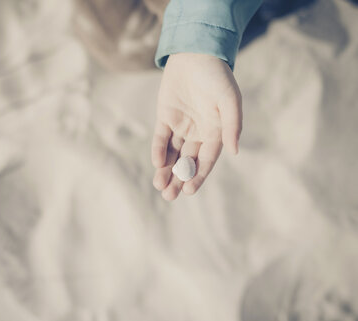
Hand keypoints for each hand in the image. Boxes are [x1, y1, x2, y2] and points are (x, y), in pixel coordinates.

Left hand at [151, 53, 241, 200]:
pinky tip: (157, 163)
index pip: (206, 160)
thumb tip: (235, 152)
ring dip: (166, 170)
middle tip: (169, 196)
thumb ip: (232, 125)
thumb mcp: (229, 100)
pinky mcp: (165, 116)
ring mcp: (181, 125)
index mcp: (216, 132)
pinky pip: (161, 138)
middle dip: (178, 179)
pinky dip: (158, 150)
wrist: (196, 53)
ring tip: (160, 187)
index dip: (197, 176)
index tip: (188, 191)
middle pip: (187, 162)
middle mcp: (198, 132)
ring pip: (173, 154)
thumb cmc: (217, 76)